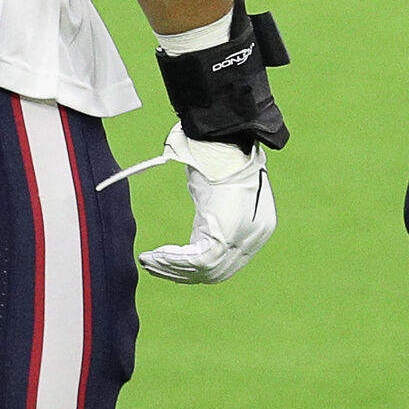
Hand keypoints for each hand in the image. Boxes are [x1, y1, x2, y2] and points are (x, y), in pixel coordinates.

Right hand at [99, 122, 275, 283]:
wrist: (223, 136)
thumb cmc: (219, 155)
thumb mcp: (219, 193)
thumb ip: (214, 217)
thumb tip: (198, 236)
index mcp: (259, 226)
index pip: (228, 262)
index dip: (198, 270)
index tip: (171, 267)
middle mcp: (255, 236)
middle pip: (217, 272)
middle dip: (182, 273)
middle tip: (154, 267)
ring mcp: (243, 236)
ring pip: (204, 270)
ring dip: (171, 268)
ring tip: (149, 262)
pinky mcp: (226, 233)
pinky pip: (197, 259)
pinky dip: (171, 260)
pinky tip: (153, 256)